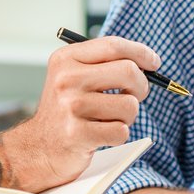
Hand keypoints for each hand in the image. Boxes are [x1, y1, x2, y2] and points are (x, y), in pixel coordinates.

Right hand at [0, 35, 160, 192]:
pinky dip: (119, 135)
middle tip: (133, 95)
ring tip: (110, 119)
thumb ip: (105, 64)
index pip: (113, 45)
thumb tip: (149, 62)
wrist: (38, 148)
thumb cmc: (67, 110)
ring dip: (128, 116)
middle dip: (141, 86)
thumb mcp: (75, 77)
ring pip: (129, 105)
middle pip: (128, 71)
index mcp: (66, 59)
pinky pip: (121, 131)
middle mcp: (66, 79)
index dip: (141, 52)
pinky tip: (102, 135)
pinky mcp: (77, 134)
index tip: (154, 63)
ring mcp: (70, 107)